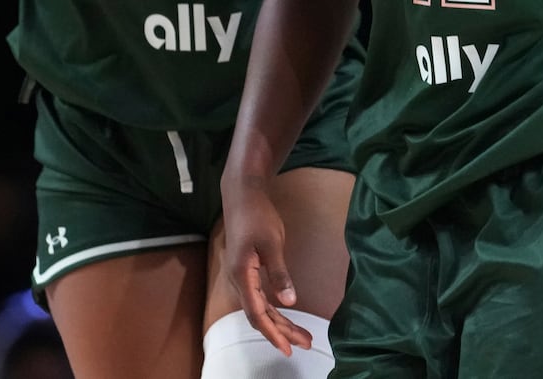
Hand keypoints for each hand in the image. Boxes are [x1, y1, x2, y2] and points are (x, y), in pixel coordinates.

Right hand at [220, 174, 311, 355]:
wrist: (242, 195)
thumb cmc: (257, 215)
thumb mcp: (272, 243)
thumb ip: (279, 273)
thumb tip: (289, 301)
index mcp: (242, 275)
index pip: (256, 313)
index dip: (272, 332)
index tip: (288, 347)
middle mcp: (238, 279)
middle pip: (259, 314)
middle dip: (281, 331)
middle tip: (304, 343)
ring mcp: (241, 275)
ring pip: (260, 307)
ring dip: (279, 322)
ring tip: (300, 334)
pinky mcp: (247, 270)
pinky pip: (259, 296)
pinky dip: (273, 308)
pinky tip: (285, 315)